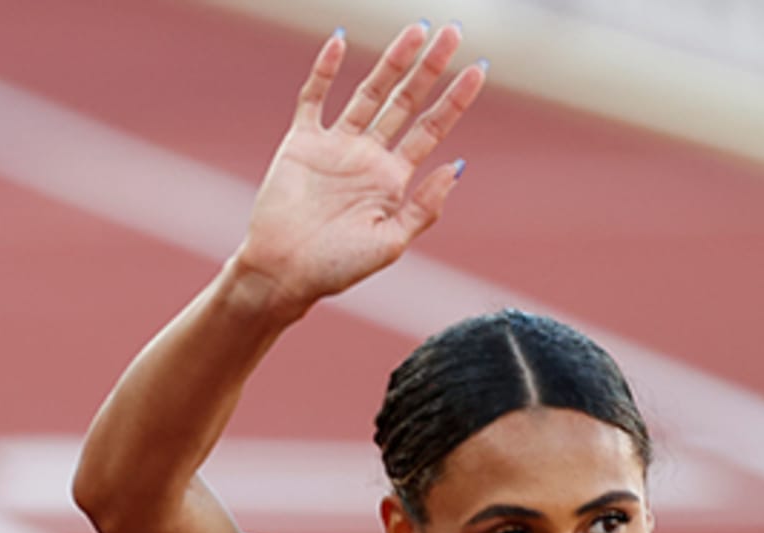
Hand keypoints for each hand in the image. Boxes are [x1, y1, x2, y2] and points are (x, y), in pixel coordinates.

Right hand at [236, 23, 483, 312]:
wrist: (284, 272)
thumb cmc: (337, 267)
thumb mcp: (390, 243)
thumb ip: (423, 208)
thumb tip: (456, 167)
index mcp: (393, 181)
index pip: (431, 130)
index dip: (455, 100)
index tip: (478, 68)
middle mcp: (368, 157)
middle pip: (406, 102)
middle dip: (430, 68)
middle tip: (453, 32)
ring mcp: (336, 145)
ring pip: (370, 92)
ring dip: (392, 61)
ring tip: (417, 29)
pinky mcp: (303, 141)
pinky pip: (315, 97)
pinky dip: (325, 69)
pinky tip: (340, 41)